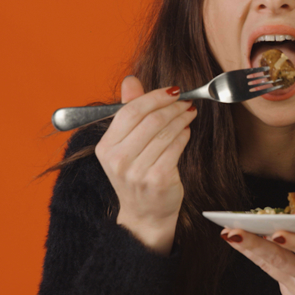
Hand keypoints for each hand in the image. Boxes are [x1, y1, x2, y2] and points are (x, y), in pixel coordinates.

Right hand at [95, 76, 196, 253]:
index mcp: (105, 147)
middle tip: (185, 101)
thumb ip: (129, 110)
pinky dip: (184, 135)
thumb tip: (131, 80)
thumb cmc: (136, 174)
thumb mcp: (125, 143)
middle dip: (172, 106)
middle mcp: (118, 160)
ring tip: (189, 112)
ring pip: (166, 132)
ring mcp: (137, 172)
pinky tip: (187, 131)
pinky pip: (175, 147)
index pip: (130, 111)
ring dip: (181, 118)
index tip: (173, 90)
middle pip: (150, 120)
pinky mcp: (157, 180)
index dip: (154, 97)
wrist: (144, 214)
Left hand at [220, 218, 294, 294]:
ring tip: (227, 233)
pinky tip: (242, 241)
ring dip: (247, 249)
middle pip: (279, 260)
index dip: (293, 243)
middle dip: (254, 245)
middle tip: (232, 232)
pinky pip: (272, 271)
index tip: (276, 233)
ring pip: (268, 266)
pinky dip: (258, 257)